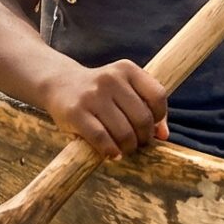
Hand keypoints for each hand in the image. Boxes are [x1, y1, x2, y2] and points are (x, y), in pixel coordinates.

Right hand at [42, 58, 168, 158]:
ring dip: (128, 147)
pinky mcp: (75, 112)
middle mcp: (110, 79)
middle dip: (144, 137)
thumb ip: (147, 107)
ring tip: (125, 149)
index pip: (158, 96)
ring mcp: (92, 95)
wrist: (60, 84)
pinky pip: (101, 138)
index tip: (152, 127)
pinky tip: (112, 154)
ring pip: (124, 131)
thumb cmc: (101, 92)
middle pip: (142, 118)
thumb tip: (164, 135)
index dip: (160, 117)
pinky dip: (111, 151)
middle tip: (138, 143)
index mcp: (127, 69)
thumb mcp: (125, 89)